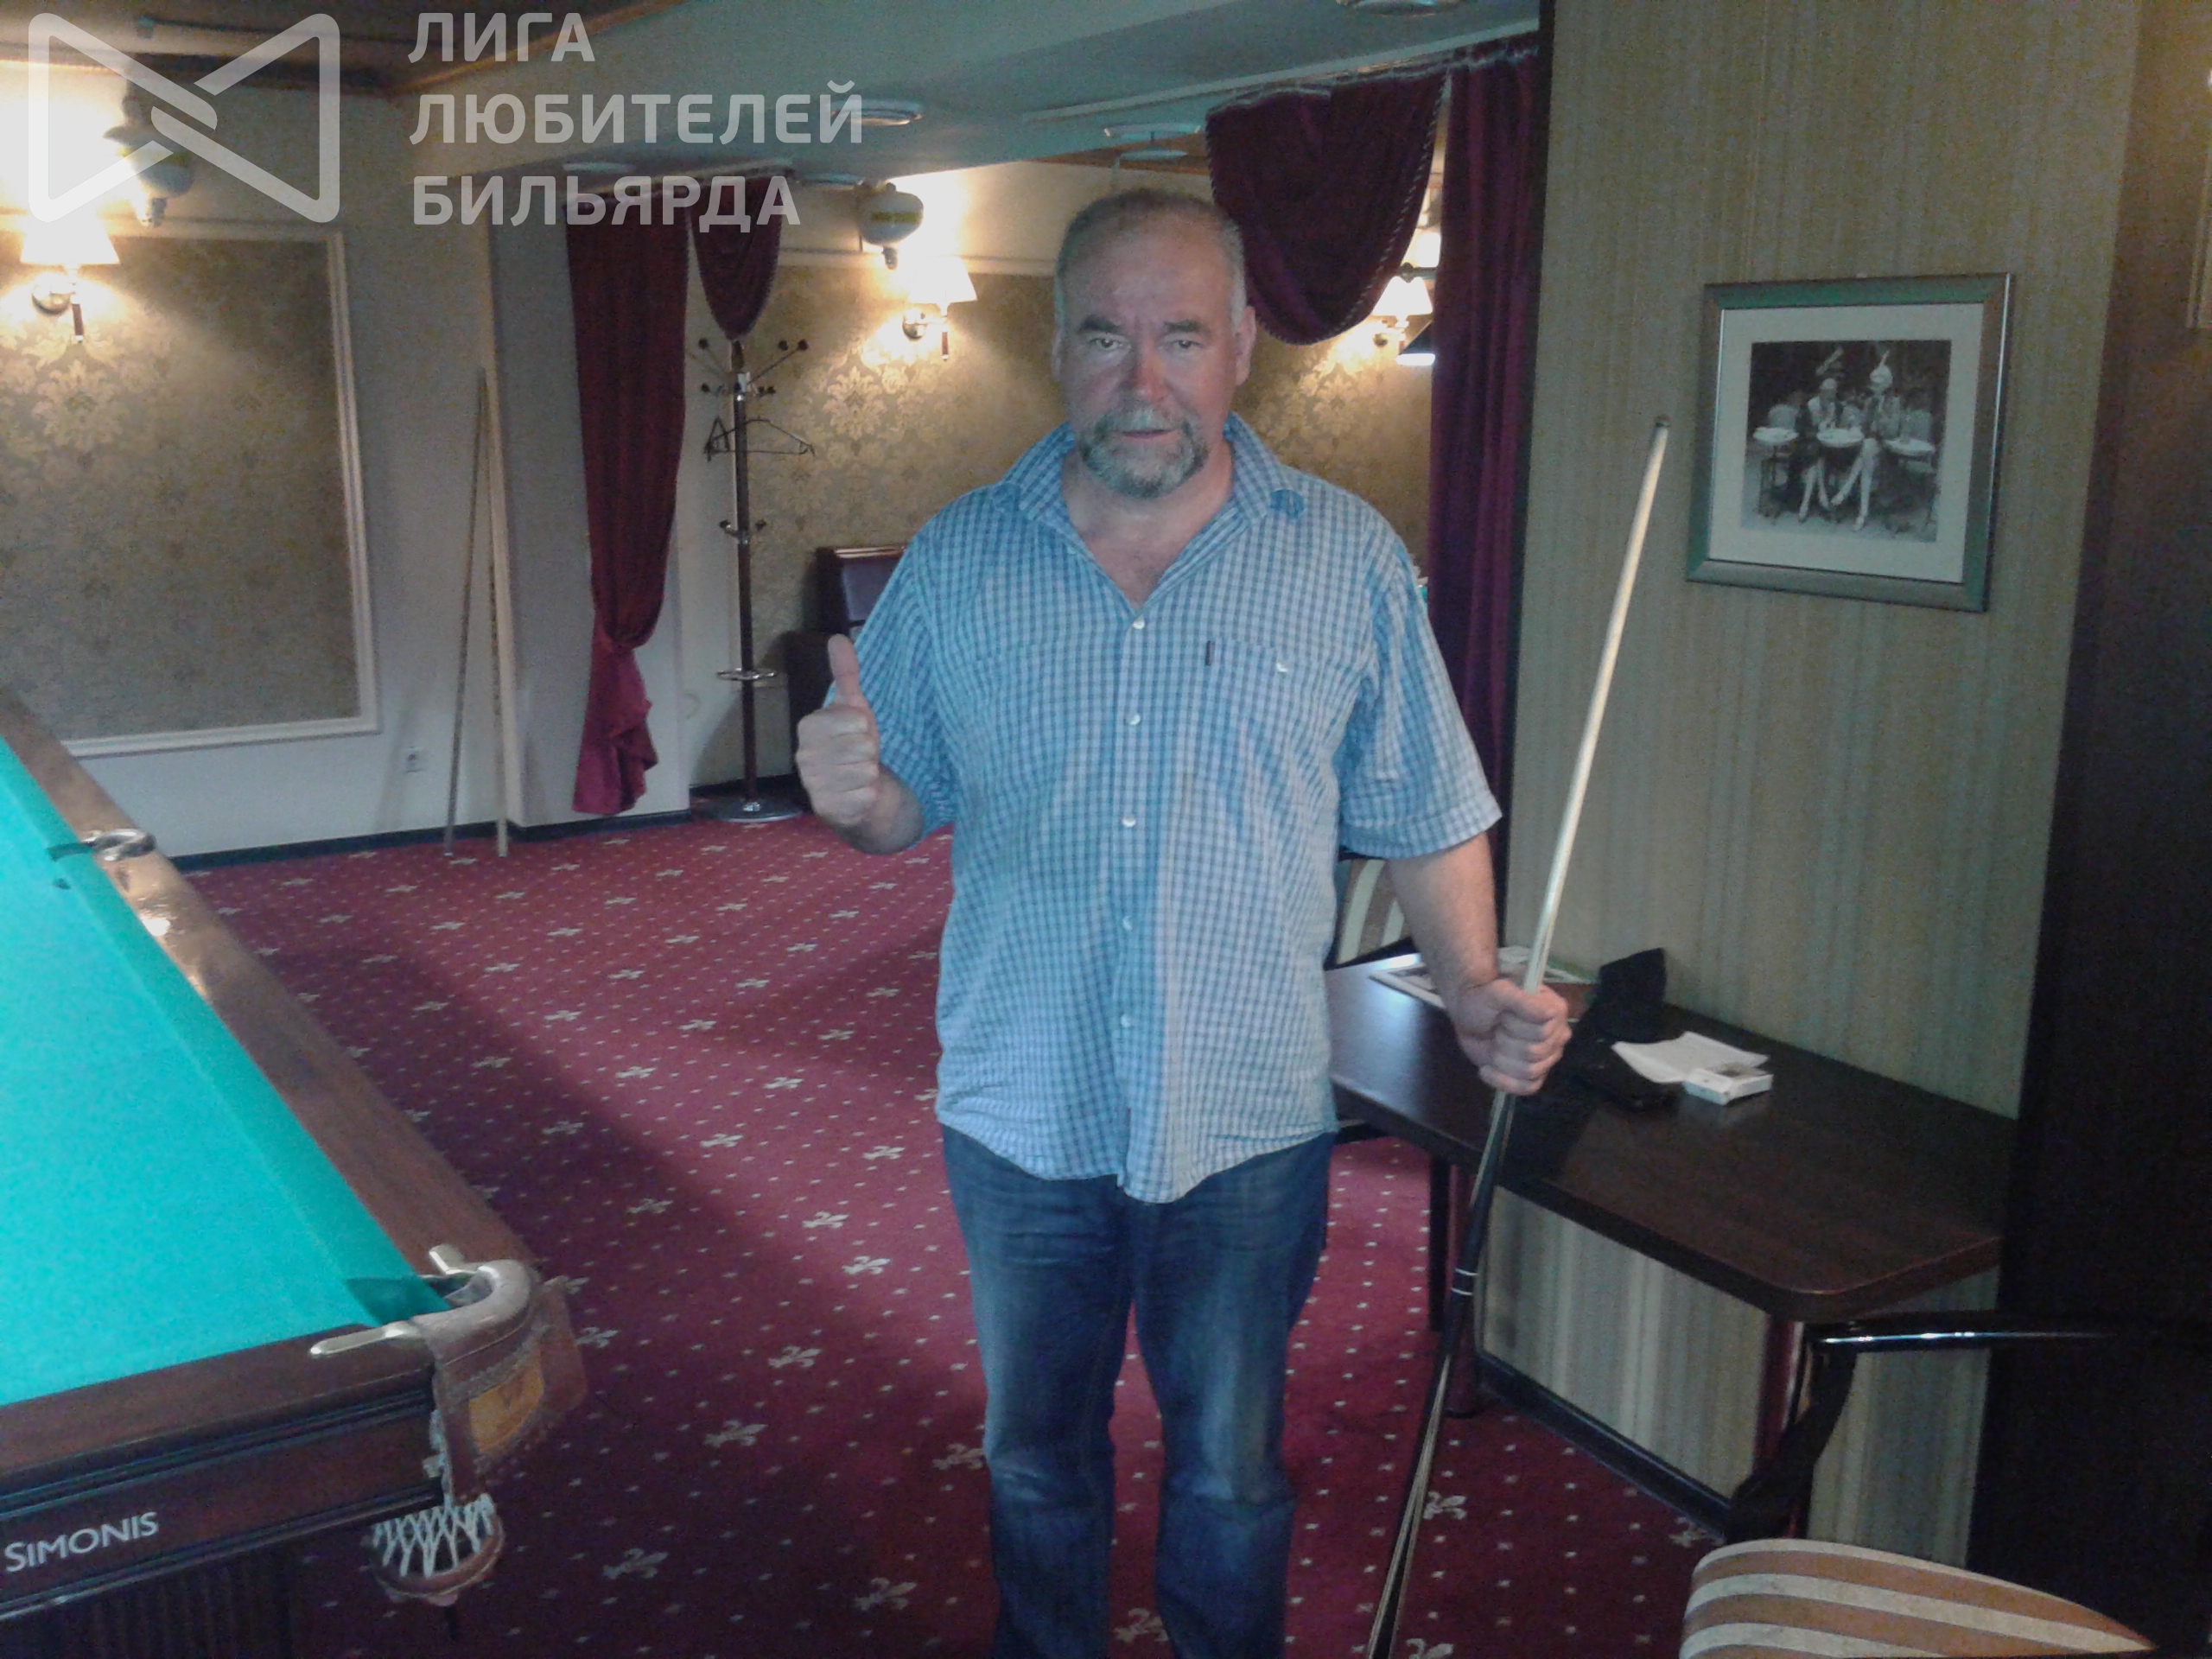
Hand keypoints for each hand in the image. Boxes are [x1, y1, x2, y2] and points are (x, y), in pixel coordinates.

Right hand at [795, 635, 883, 832]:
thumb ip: (846, 674)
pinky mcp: (826, 809)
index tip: (857, 735)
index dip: (866, 728)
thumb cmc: (855, 747)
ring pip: (866, 770)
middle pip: (863, 745)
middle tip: (860, 758)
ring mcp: (813, 783)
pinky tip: (858, 795)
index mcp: (808, 727)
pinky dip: (869, 795)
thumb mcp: (854, 709)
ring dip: (870, 774)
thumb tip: (838, 637)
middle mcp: (804, 755)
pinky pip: (866, 794)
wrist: (856, 794)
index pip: (857, 719)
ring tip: (858, 775)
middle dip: (870, 752)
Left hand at [1446, 975, 1569, 1095]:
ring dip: (1501, 1059)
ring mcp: (1548, 1056)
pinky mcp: (1535, 1074)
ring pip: (1529, 1071)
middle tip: (1496, 1027)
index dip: (1516, 1026)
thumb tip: (1548, 1014)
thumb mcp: (1497, 992)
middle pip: (1534, 1053)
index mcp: (1556, 1010)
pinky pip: (1527, 1087)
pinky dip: (1503, 1080)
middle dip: (1505, 1041)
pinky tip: (1486, 1069)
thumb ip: (1521, 1000)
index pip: (1542, 1032)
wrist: (1469, 1014)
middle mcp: (1558, 1034)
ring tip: (1493, 1043)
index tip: (1502, 1014)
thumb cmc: (1484, 998)